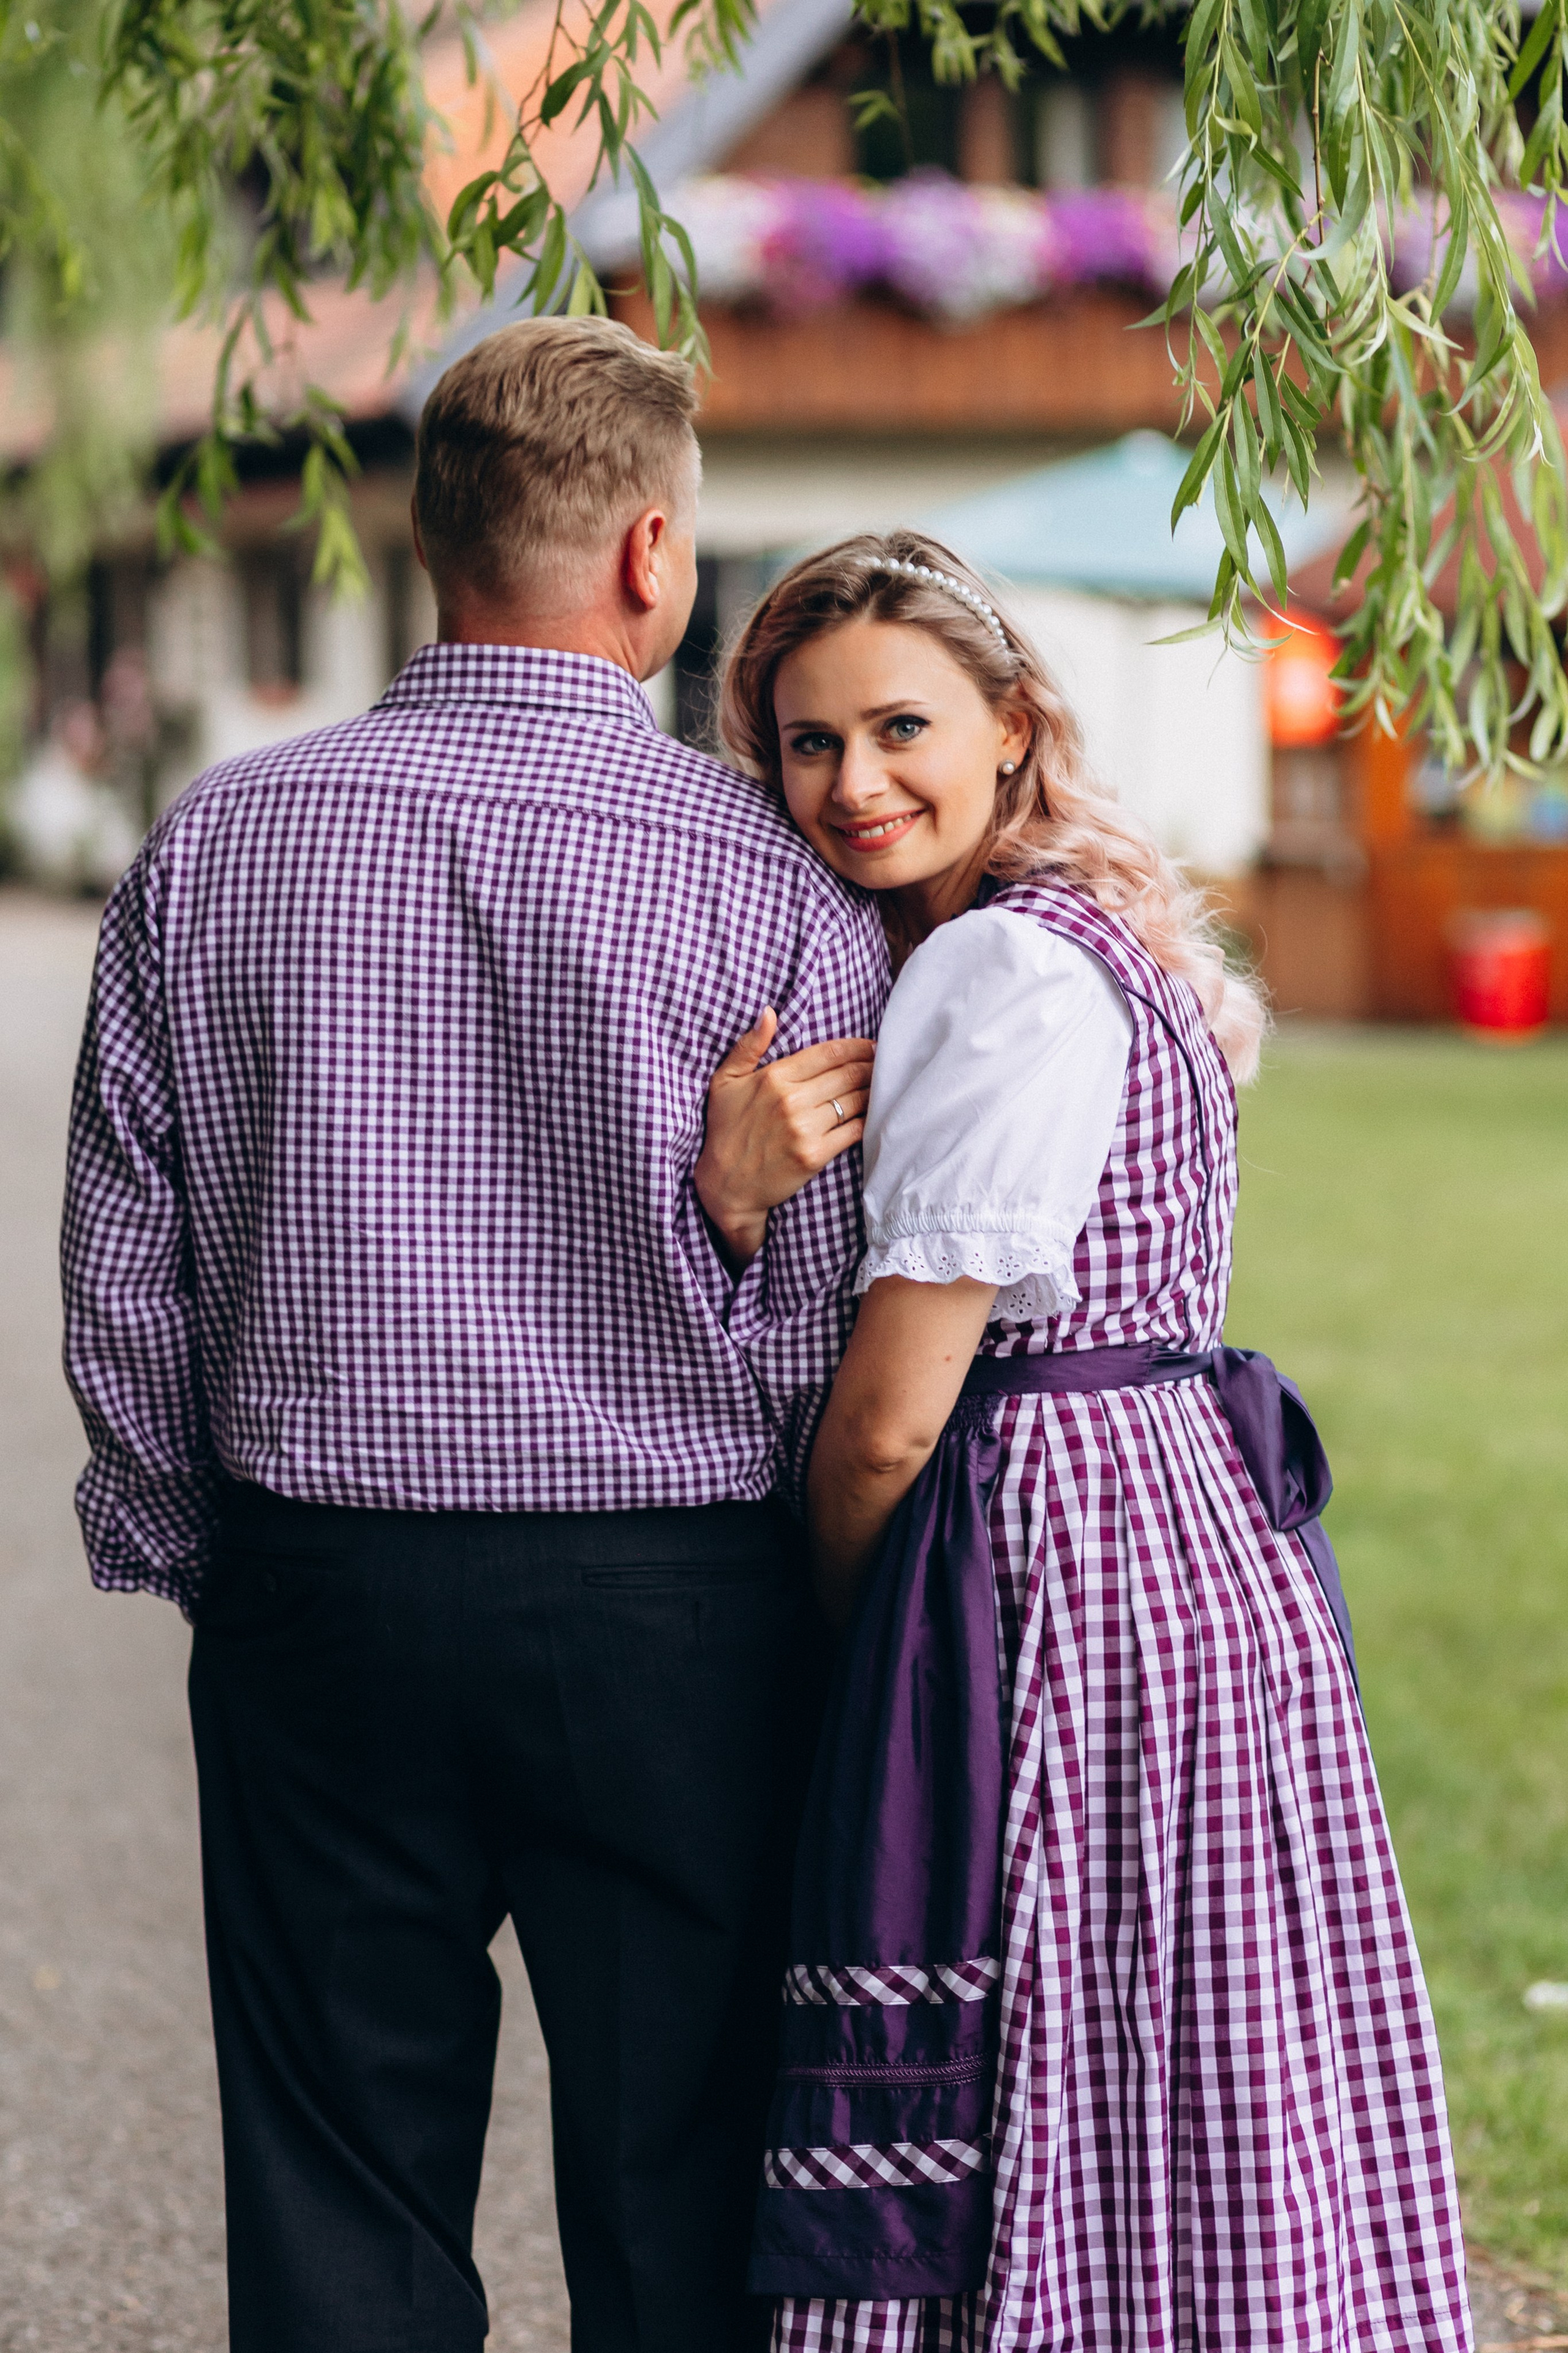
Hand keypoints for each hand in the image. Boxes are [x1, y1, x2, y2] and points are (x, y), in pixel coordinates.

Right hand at [695, 1009, 874, 1271]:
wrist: (725, 1185)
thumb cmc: (724, 1131)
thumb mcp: (724, 1082)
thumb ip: (749, 1045)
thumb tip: (769, 1012)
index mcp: (774, 1077)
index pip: (828, 1053)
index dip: (857, 1047)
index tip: (873, 1046)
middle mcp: (791, 1100)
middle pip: (847, 1075)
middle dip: (872, 1066)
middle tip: (887, 1064)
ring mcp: (805, 1129)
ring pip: (855, 1101)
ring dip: (874, 1091)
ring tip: (885, 1086)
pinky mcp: (815, 1155)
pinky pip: (854, 1131)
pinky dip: (869, 1120)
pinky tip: (875, 1114)